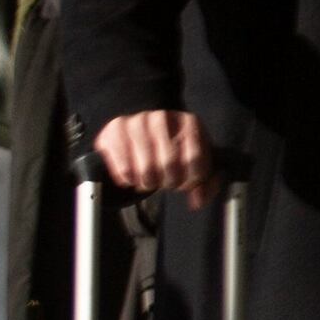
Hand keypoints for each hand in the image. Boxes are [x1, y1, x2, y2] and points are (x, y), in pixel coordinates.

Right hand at [94, 107, 218, 206]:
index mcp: (189, 123)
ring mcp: (136, 121)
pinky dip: (129, 180)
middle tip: (165, 183)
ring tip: (149, 180)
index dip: (190, 180)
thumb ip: (205, 183)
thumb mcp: (195, 162)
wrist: (143, 131)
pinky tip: (133, 177)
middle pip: (169, 165)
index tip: (185, 183)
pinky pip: (123, 169)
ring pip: (146, 170)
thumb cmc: (174, 150)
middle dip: (169, 182)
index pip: (195, 160)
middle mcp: (162, 117)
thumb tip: (197, 201)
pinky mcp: (114, 130)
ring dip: (149, 183)